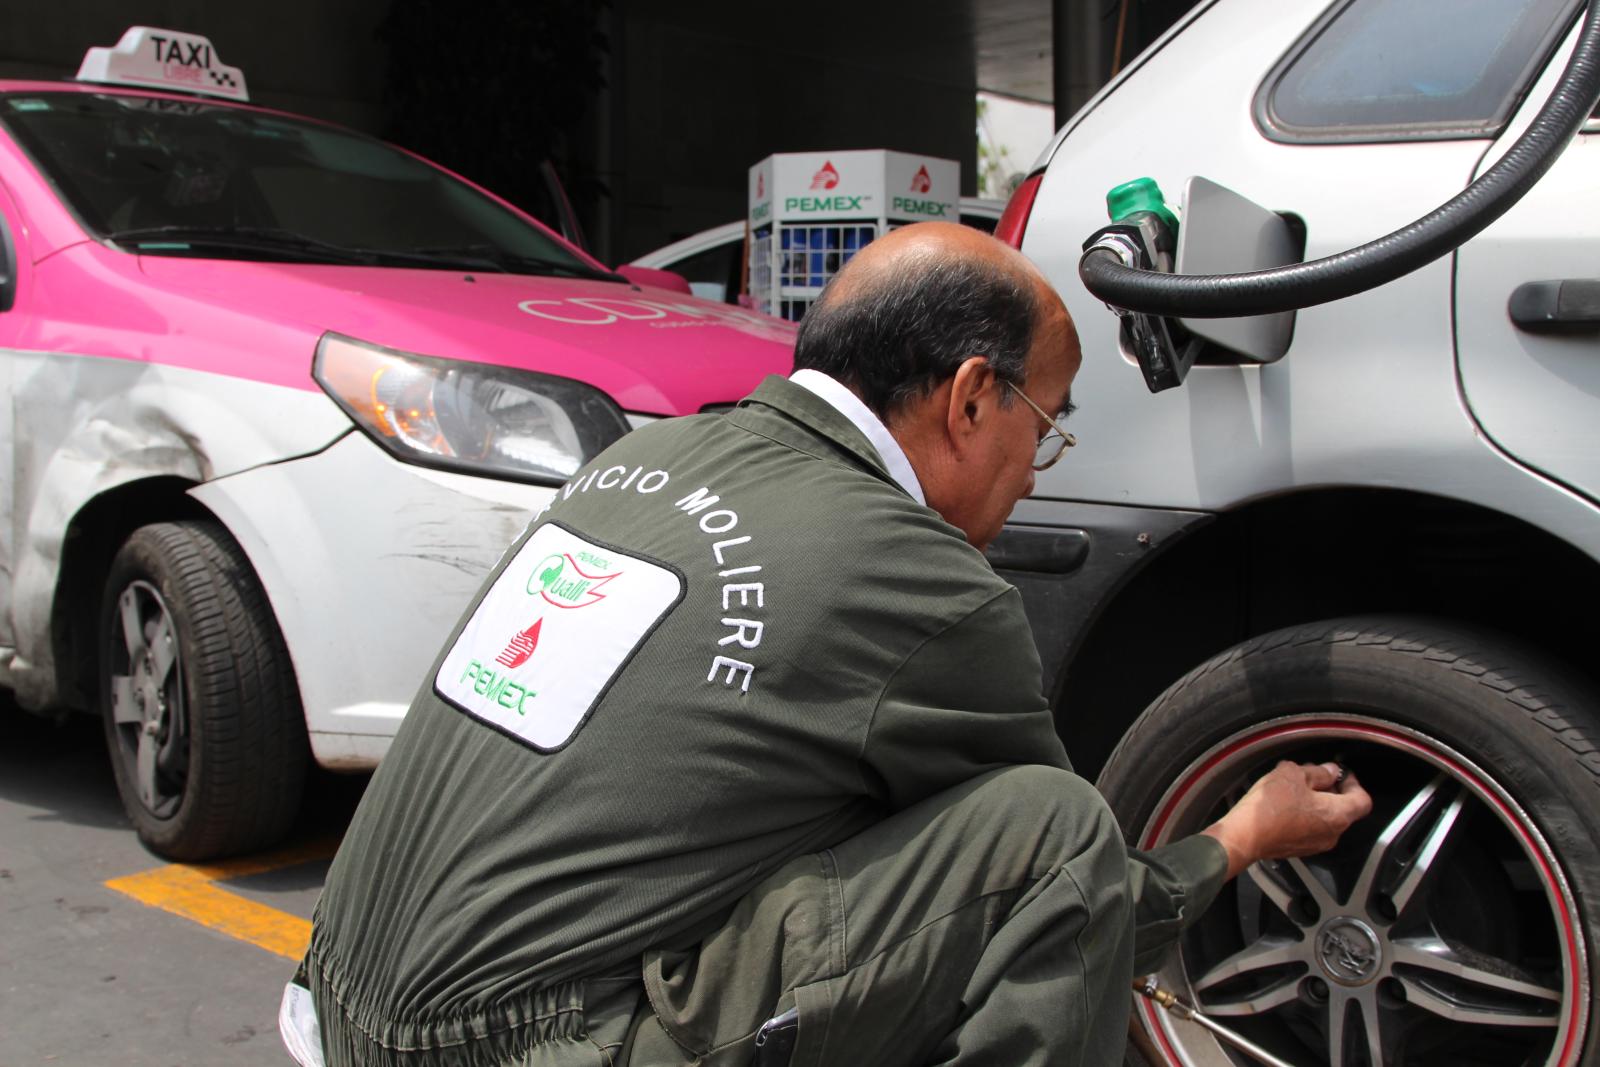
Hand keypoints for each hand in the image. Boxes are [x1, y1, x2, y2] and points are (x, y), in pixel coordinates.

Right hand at [1202, 761, 1372, 879]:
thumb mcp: (1293, 775)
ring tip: (1293, 789)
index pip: (1362, 800)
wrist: (1244, 837)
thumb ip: (1318, 772)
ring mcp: (1316, 845)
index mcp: (1337, 814)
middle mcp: (1332, 834)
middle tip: (1312, 776)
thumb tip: (1330, 771)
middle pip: (1343, 809)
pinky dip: (1304, 816)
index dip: (1354, 783)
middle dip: (1330, 790)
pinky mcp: (1299, 850)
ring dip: (1315, 803)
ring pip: (1325, 819)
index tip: (1340, 774)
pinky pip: (1310, 829)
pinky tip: (1284, 805)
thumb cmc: (1270, 806)